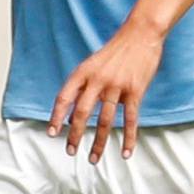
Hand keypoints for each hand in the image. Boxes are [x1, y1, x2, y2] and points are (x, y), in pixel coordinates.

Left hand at [51, 18, 165, 163]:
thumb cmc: (116, 51)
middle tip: (70, 150)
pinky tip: (125, 152)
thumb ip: (83, 85)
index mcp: (83, 72)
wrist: (141, 34)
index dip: (56, 116)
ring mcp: (117, 86)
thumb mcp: (93, 63)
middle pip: (82, 112)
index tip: (52, 133)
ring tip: (93, 158)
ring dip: (99, 142)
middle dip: (75, 134)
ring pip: (105, 121)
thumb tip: (73, 113)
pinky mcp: (135, 91)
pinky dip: (128, 138)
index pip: (64, 97)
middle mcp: (97, 80)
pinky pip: (131, 120)